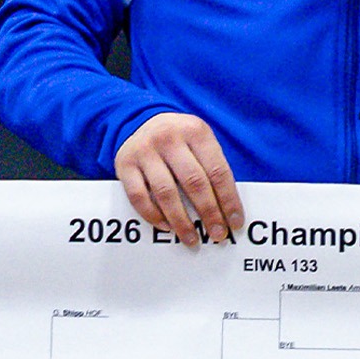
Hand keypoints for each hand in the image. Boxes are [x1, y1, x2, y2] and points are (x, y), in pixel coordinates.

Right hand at [113, 112, 241, 245]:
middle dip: (209, 213)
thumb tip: (227, 210)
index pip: (217, 171)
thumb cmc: (179, 140)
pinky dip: (153, 215)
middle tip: (217, 235)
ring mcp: (144, 150)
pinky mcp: (124, 163)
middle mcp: (169, 138)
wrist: (140, 120)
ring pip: (166, 192)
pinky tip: (166, 226)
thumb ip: (211, 167)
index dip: (228, 200)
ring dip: (181, 220)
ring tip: (192, 238)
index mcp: (195, 131)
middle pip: (194, 182)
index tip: (235, 223)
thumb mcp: (199, 141)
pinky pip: (138, 196)